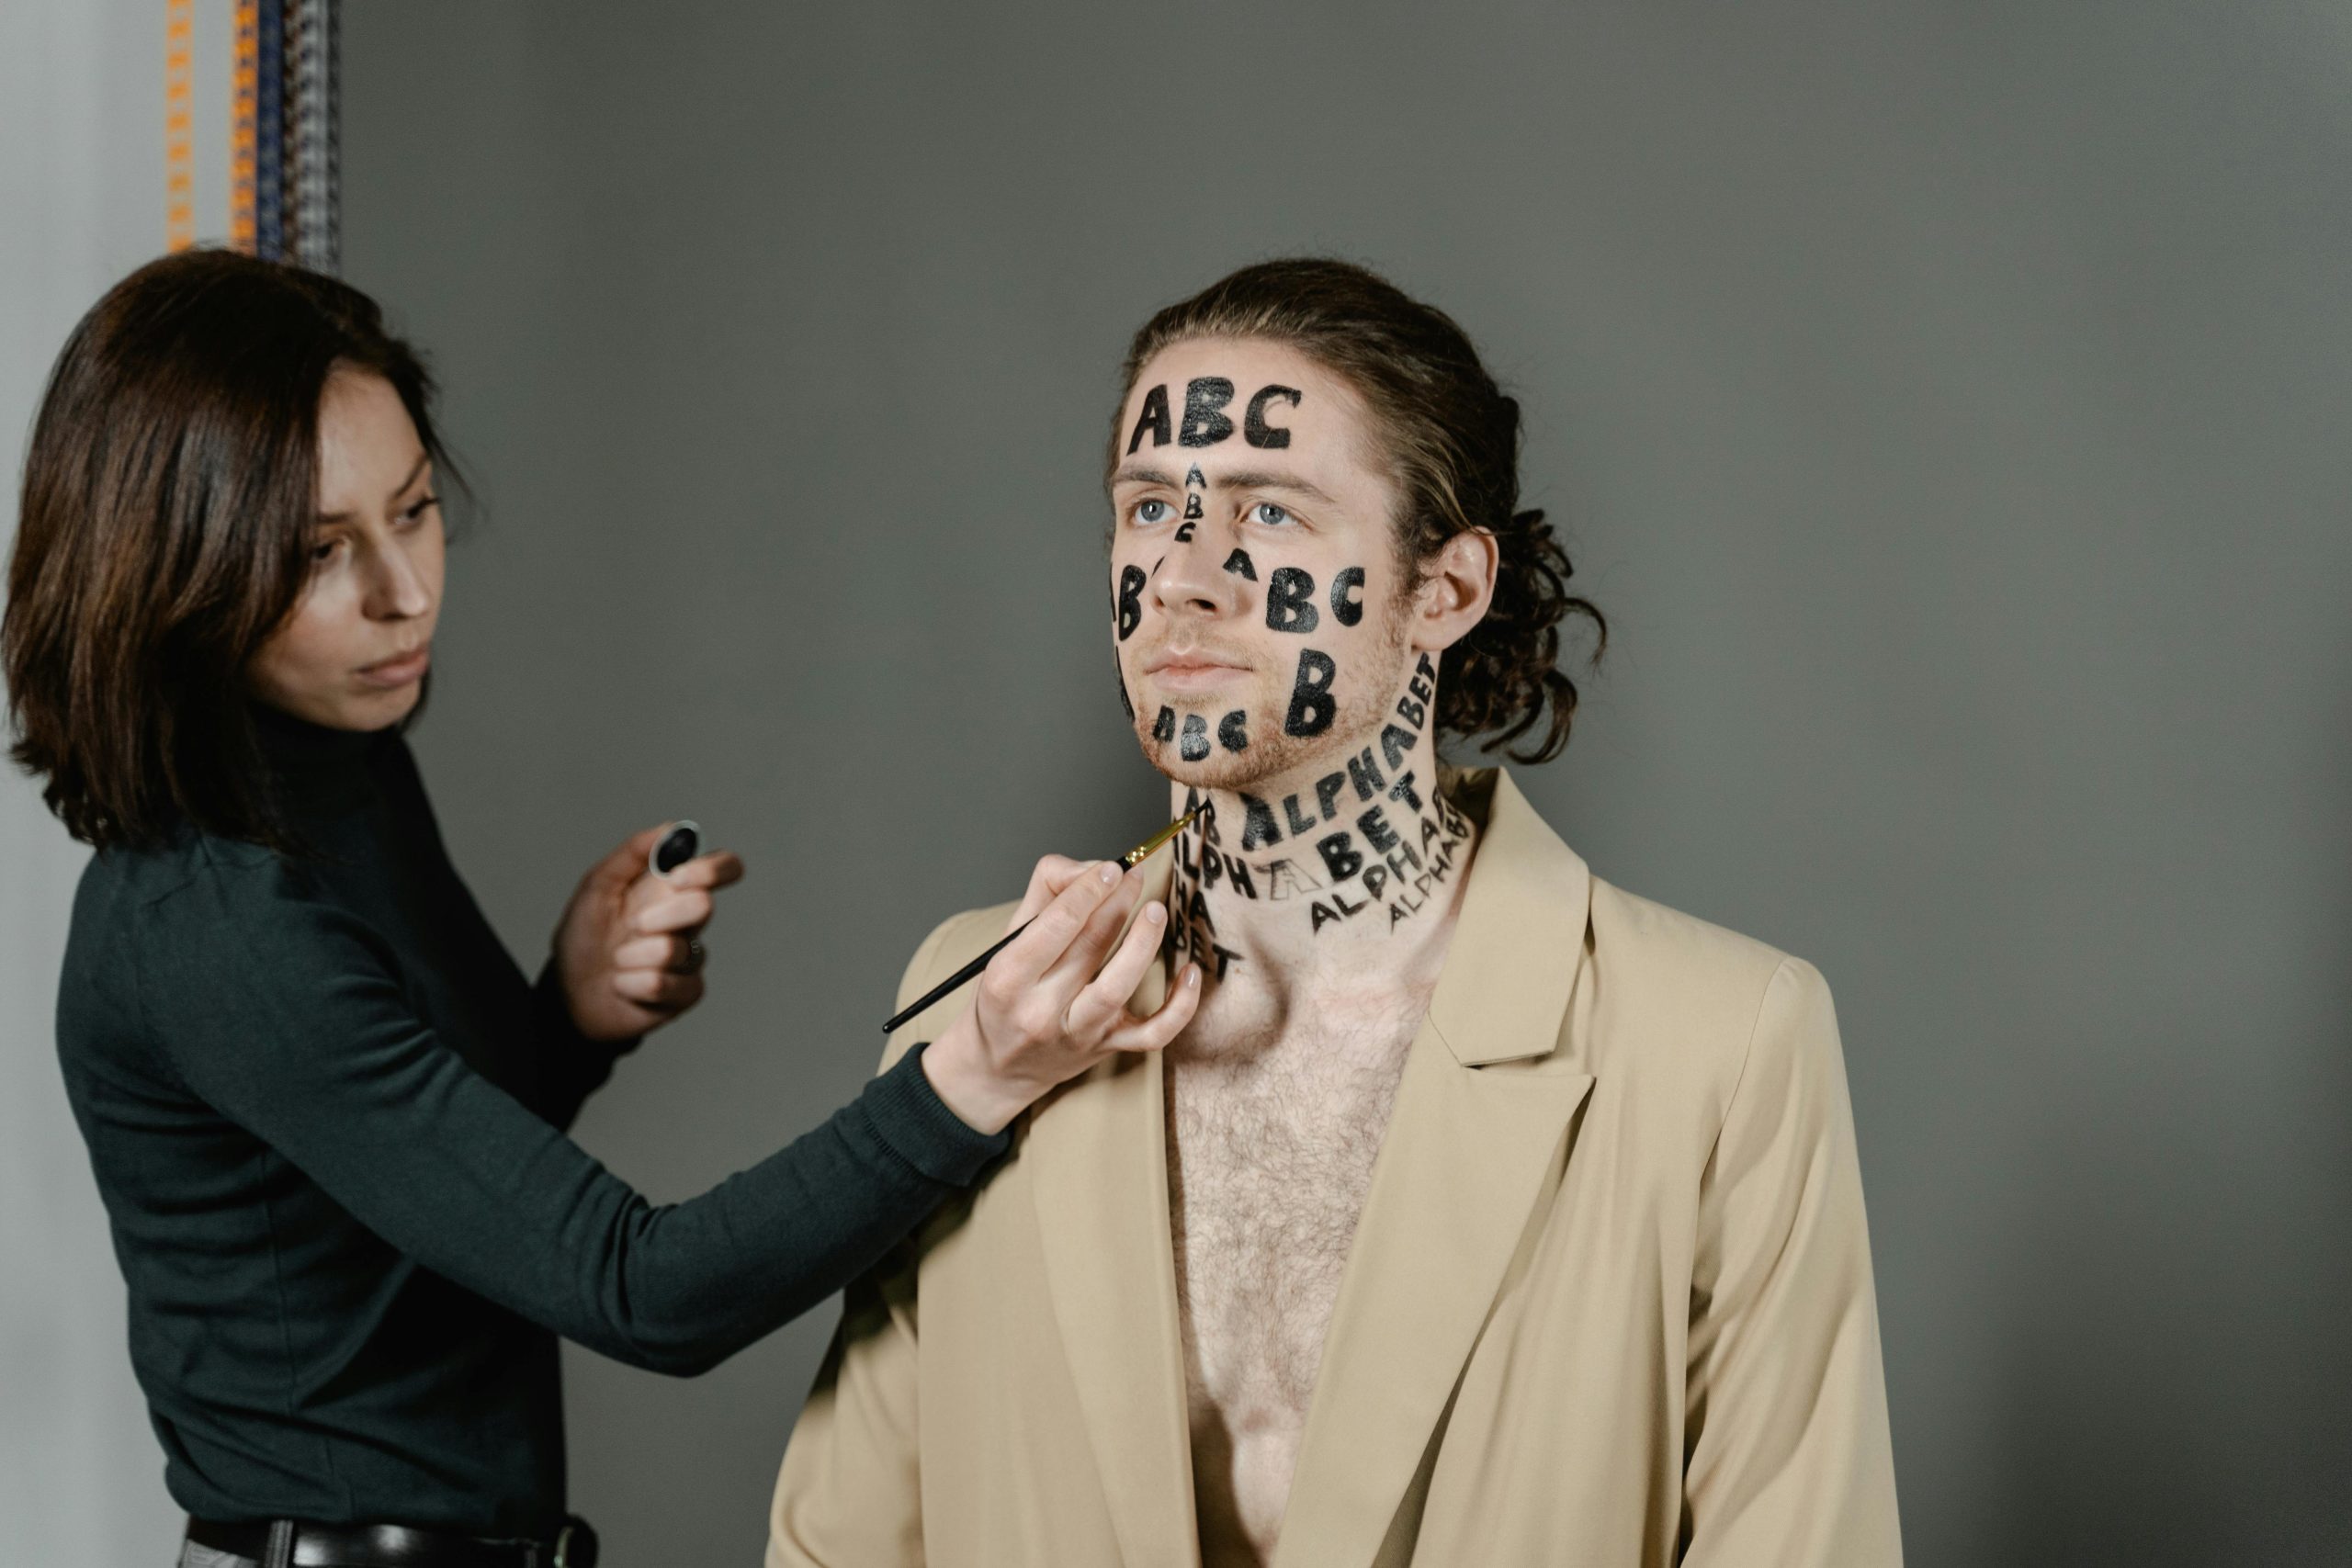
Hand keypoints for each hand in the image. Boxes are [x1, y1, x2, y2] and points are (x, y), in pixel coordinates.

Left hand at [552, 823, 745, 1043]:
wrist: (567, 991)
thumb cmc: (585, 936)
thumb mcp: (597, 886)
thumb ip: (633, 852)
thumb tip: (671, 827)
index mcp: (673, 890)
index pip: (723, 868)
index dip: (712, 869)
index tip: (675, 876)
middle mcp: (687, 922)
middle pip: (704, 906)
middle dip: (661, 915)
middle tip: (633, 925)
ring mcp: (690, 958)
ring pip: (676, 950)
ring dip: (634, 955)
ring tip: (616, 962)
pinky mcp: (685, 992)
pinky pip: (668, 985)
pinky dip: (634, 984)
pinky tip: (623, 985)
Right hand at [921, 855, 1201, 1134]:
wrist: (999, 1066)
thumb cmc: (1007, 993)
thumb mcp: (1008, 940)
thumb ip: (1047, 892)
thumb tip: (1094, 868)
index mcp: (1007, 978)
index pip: (1055, 925)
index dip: (1089, 890)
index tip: (1112, 868)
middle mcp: (1039, 1009)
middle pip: (1088, 947)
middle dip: (1117, 902)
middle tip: (1135, 875)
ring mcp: (1077, 1033)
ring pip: (1117, 988)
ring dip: (1143, 943)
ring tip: (1156, 910)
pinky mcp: (1107, 1049)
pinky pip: (1152, 1033)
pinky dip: (1180, 1005)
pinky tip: (1190, 972)